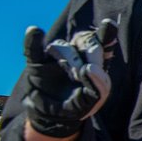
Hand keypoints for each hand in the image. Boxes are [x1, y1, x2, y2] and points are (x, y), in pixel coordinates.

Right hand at [22, 20, 117, 137]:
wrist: (52, 116)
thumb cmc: (76, 105)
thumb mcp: (92, 102)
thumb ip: (97, 87)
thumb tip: (88, 68)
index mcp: (93, 62)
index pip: (101, 44)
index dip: (105, 34)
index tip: (109, 23)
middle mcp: (76, 55)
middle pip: (84, 42)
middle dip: (89, 53)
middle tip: (88, 69)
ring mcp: (55, 57)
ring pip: (63, 46)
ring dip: (69, 56)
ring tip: (75, 74)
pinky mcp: (37, 63)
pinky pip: (33, 50)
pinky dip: (33, 41)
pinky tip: (34, 31)